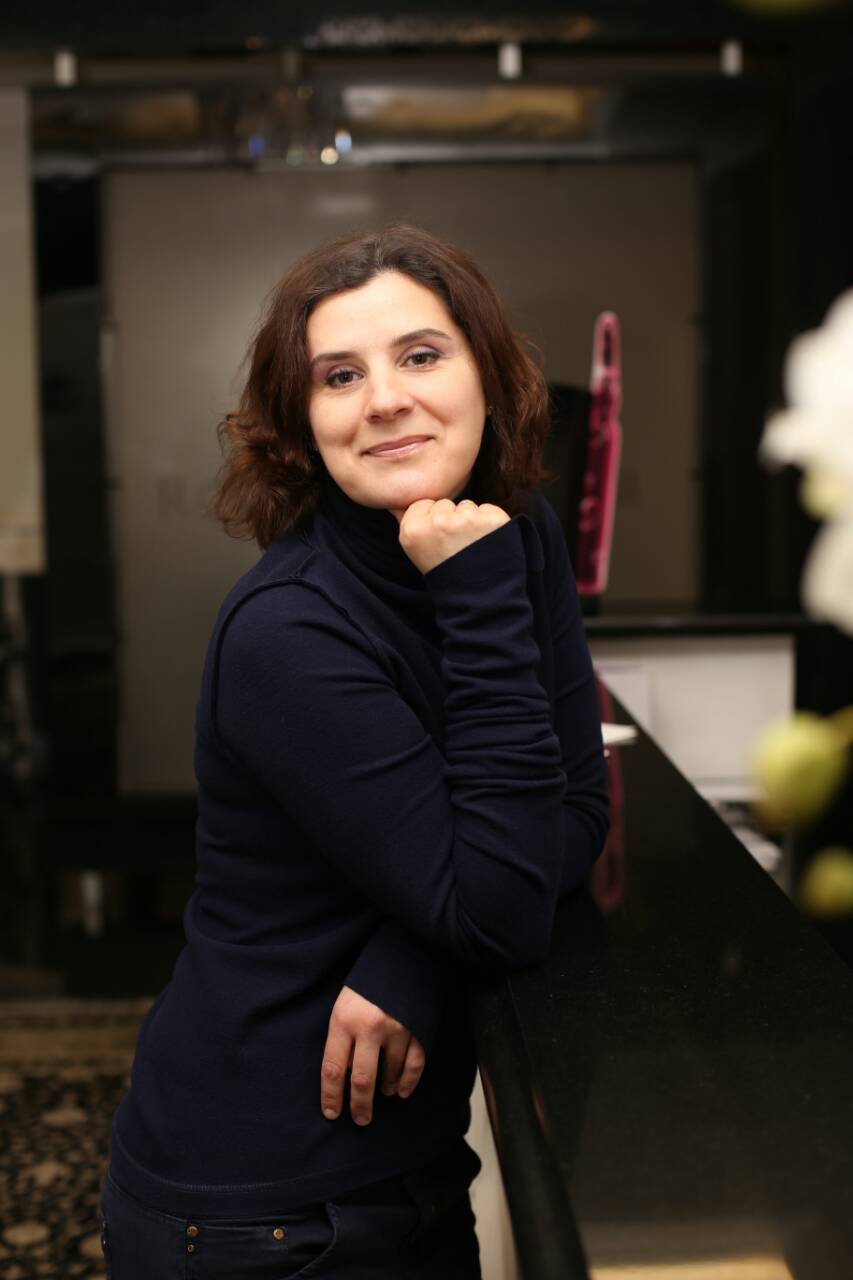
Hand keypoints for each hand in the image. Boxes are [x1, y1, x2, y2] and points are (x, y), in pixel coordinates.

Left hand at [321, 985, 425, 1125]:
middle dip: (360, 1106)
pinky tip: (402, 1091)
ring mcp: (397, 1029)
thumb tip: (347, 1072)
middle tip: (360, 1120)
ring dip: (385, 1088)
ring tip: (381, 1093)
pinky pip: (414, 1064)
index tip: (331, 1113)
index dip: (331, 1095)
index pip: (334, 1068)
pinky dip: (408, 1081)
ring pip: (390, 1073)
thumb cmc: (366, 980)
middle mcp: (370, 1027)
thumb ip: (343, 1036)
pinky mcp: (418, 1029)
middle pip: (362, 1079)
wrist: (403, 952)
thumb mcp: (344, 1003)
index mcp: (344, 1019)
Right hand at [388, 498, 510, 574]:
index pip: (423, 504)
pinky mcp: (490, 520)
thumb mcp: (416, 551)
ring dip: (471, 520)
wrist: (476, 597)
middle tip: (455, 545)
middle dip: (451, 519)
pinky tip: (487, 542)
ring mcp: (465, 520)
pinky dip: (490, 523)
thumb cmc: (446, 573)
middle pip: (445, 504)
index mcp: (412, 530)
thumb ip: (411, 525)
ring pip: (467, 506)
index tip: (438, 539)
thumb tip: (398, 502)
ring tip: (471, 545)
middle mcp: (437, 522)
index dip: (432, 520)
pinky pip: (488, 509)